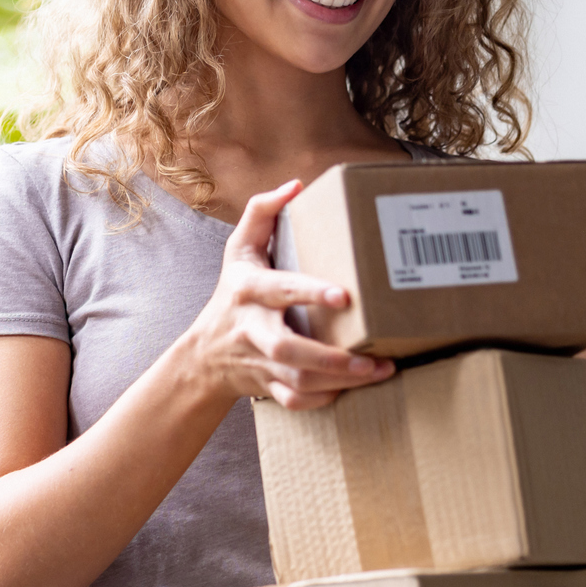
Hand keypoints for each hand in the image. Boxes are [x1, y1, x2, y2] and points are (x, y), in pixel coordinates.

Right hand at [178, 180, 393, 410]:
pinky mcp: (268, 386)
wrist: (205, 355)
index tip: (344, 296)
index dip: (309, 293)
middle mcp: (253, 328)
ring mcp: (260, 361)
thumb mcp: (238, 250)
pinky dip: (324, 400)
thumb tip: (295, 186)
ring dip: (340, 381)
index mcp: (249, 290)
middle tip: (375, 356)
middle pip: (289, 348)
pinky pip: (295, 401)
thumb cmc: (232, 294)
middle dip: (332, 357)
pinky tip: (353, 390)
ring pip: (298, 380)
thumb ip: (261, 212)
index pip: (279, 290)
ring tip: (381, 370)